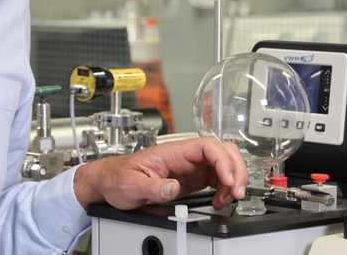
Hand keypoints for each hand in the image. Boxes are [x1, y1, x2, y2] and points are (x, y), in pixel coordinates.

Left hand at [72, 138, 246, 210]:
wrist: (109, 182)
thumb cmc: (117, 177)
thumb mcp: (131, 184)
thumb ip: (153, 187)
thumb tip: (173, 188)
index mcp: (171, 151)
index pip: (207, 146)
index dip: (223, 161)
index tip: (228, 179)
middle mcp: (184, 156)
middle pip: (222, 152)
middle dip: (236, 169)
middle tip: (237, 191)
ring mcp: (190, 167)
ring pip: (223, 165)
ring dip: (233, 181)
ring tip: (228, 199)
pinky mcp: (192, 179)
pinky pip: (217, 179)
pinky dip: (225, 189)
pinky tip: (219, 200)